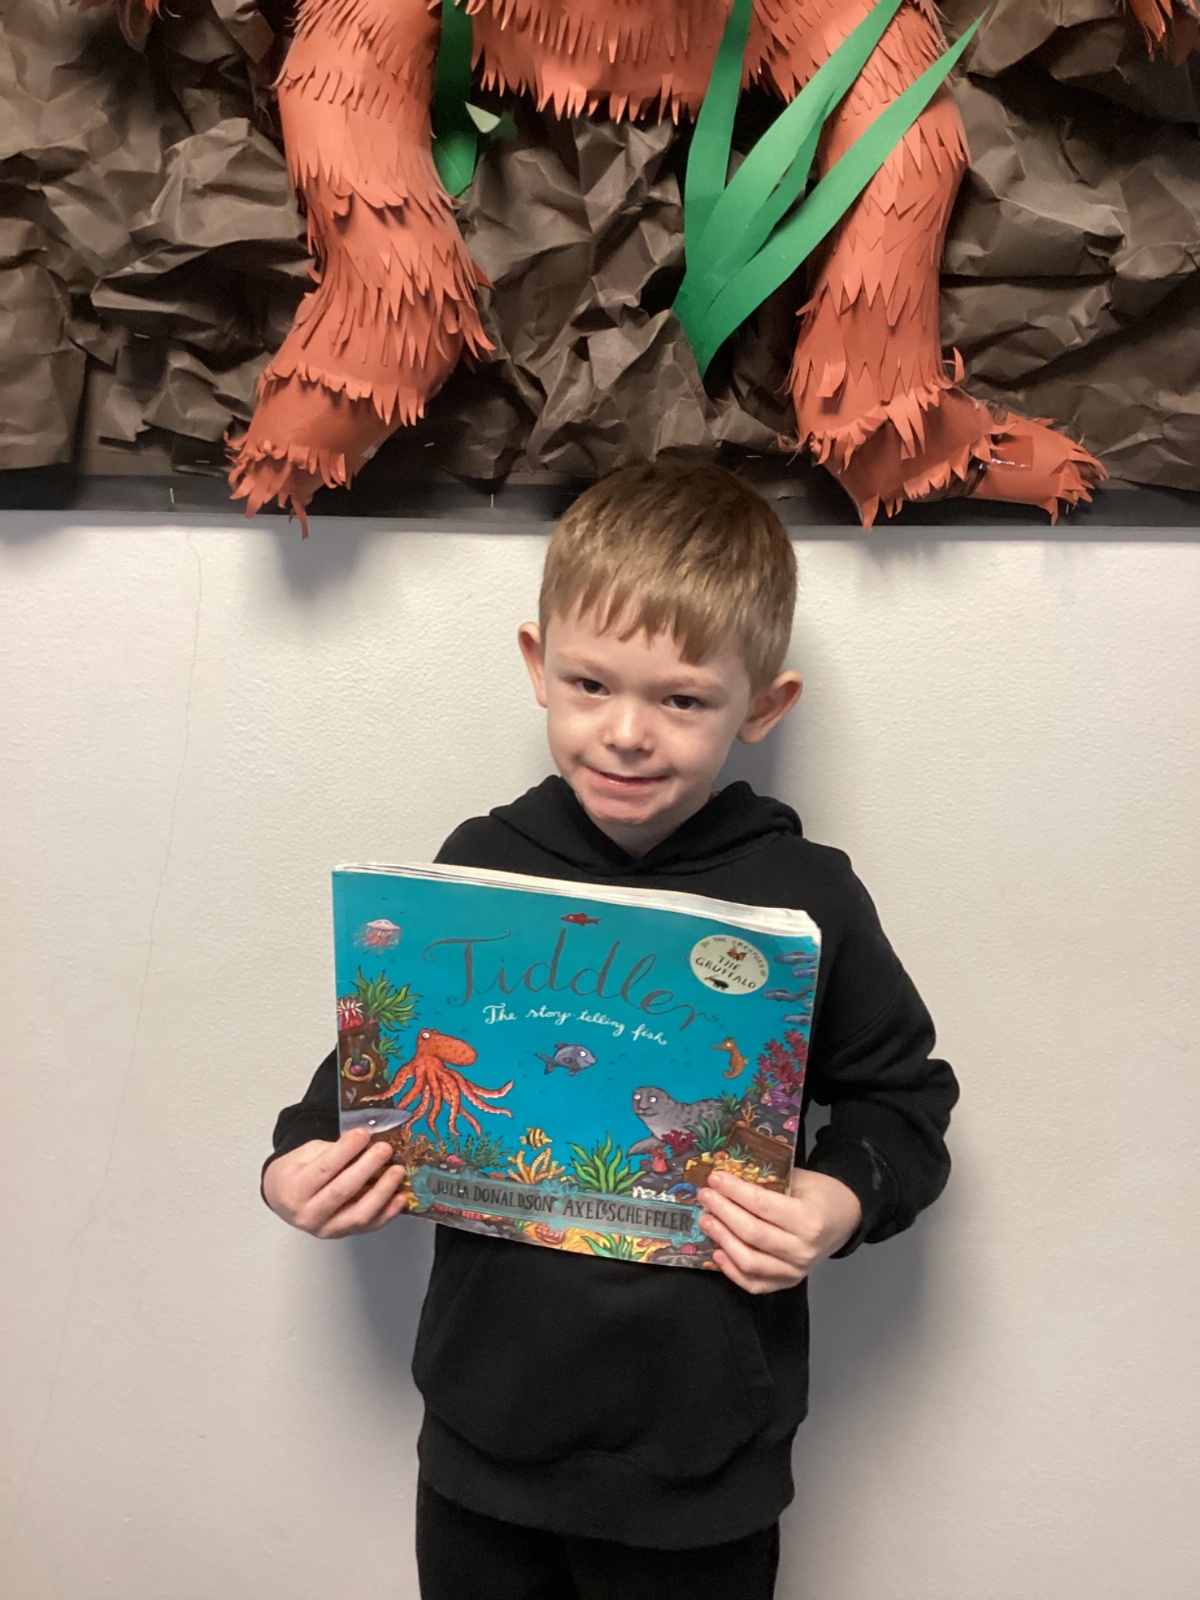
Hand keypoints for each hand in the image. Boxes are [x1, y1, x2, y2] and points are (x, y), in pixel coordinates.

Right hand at [262, 1128, 411, 1238]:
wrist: (284, 1198)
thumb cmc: (296, 1173)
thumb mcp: (306, 1154)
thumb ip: (334, 1150)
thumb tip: (366, 1143)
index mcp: (294, 1189)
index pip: (324, 1169)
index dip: (347, 1150)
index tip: (363, 1134)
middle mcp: (308, 1214)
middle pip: (343, 1191)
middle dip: (368, 1167)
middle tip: (384, 1149)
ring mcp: (326, 1229)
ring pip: (359, 1214)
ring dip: (382, 1192)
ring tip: (397, 1172)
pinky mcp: (342, 1235)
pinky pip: (369, 1227)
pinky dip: (388, 1212)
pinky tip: (399, 1197)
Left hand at [697, 1167, 862, 1293]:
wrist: (844, 1219)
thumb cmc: (820, 1194)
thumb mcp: (799, 1179)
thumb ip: (767, 1181)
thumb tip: (727, 1178)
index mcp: (809, 1220)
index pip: (763, 1206)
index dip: (735, 1192)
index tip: (715, 1179)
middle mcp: (803, 1250)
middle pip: (752, 1234)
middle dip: (723, 1213)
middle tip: (705, 1197)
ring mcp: (795, 1271)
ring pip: (749, 1261)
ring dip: (722, 1239)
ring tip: (706, 1220)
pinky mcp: (787, 1283)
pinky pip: (755, 1284)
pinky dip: (732, 1271)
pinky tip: (717, 1252)